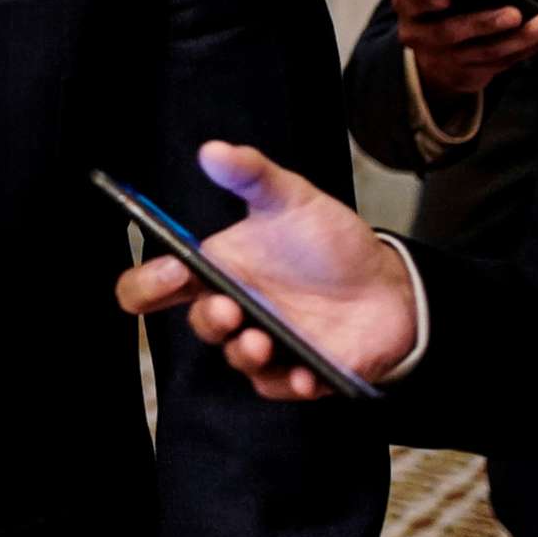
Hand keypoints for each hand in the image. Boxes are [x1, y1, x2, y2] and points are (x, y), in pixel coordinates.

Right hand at [116, 142, 417, 400]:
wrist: (388, 282)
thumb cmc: (329, 242)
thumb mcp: (292, 198)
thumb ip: (251, 174)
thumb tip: (212, 150)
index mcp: (219, 269)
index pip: (158, 285)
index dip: (149, 283)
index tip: (172, 268)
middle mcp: (235, 309)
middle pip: (199, 323)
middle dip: (208, 318)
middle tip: (228, 306)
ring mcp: (266, 344)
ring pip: (236, 358)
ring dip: (244, 352)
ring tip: (263, 339)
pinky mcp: (299, 372)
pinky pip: (282, 386)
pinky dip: (290, 382)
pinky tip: (307, 372)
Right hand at [396, 0, 537, 96]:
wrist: (432, 52)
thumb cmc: (433, 3)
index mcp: (408, 9)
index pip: (412, 4)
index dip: (426, 0)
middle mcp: (422, 38)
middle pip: (453, 33)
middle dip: (485, 23)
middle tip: (514, 13)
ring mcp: (447, 60)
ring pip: (486, 53)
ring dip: (522, 38)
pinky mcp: (472, 74)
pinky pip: (505, 63)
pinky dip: (531, 47)